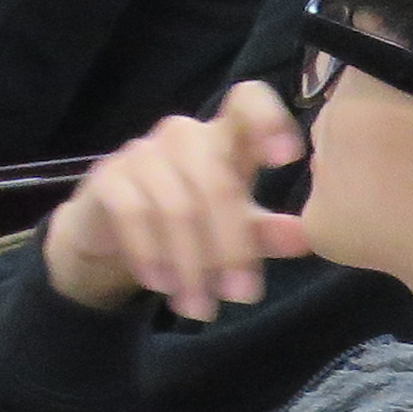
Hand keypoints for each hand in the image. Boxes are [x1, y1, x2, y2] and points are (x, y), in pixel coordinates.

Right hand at [42, 83, 309, 320]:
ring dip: (191, 265)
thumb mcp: (232, 230)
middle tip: (241, 296)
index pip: (246, 103)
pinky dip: (150, 254)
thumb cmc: (185, 226)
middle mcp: (185, 136)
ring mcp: (142, 152)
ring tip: (200, 308)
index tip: (288, 158)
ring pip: (177, 207)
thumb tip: (305, 238)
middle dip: (231, 248)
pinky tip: (162, 286)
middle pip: (217, 183)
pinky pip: (134, 214)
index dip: (268, 120)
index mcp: (225, 139)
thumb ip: (266, 232)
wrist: (107, 238)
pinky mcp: (107, 177)